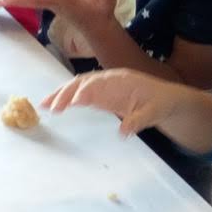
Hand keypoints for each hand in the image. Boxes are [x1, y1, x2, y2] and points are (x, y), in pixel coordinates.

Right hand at [40, 67, 189, 135]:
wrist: (168, 100)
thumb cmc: (161, 104)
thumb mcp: (154, 112)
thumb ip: (139, 120)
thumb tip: (123, 132)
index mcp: (121, 80)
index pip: (98, 83)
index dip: (84, 92)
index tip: (73, 103)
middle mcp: (108, 79)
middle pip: (82, 82)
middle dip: (65, 93)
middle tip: (51, 107)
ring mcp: (103, 86)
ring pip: (77, 87)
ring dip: (60, 95)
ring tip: (43, 105)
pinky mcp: (100, 95)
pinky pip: (80, 94)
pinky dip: (66, 99)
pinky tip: (54, 107)